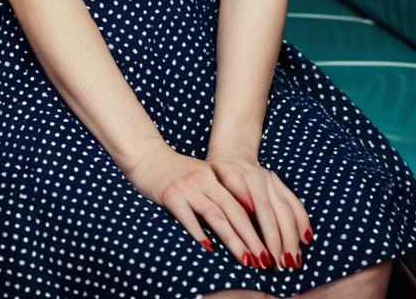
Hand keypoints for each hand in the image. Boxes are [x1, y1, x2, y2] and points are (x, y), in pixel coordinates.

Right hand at [124, 142, 298, 269]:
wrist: (146, 156)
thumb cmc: (174, 172)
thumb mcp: (200, 177)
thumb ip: (216, 194)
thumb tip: (238, 222)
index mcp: (214, 175)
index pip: (242, 204)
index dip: (257, 225)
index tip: (268, 246)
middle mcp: (204, 179)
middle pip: (234, 212)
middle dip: (251, 238)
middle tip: (264, 259)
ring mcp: (188, 187)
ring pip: (217, 216)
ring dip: (234, 240)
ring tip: (245, 259)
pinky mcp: (171, 194)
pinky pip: (189, 217)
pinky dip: (200, 233)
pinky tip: (210, 248)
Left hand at [205, 149, 313, 270]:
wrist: (232, 153)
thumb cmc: (216, 176)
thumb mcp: (210, 185)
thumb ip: (220, 202)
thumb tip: (237, 220)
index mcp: (234, 177)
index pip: (246, 210)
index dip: (255, 234)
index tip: (261, 257)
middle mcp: (256, 177)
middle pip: (270, 212)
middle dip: (277, 241)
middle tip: (280, 266)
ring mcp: (270, 179)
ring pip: (285, 209)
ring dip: (291, 236)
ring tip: (293, 261)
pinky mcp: (279, 182)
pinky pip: (294, 202)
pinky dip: (302, 221)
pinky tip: (306, 239)